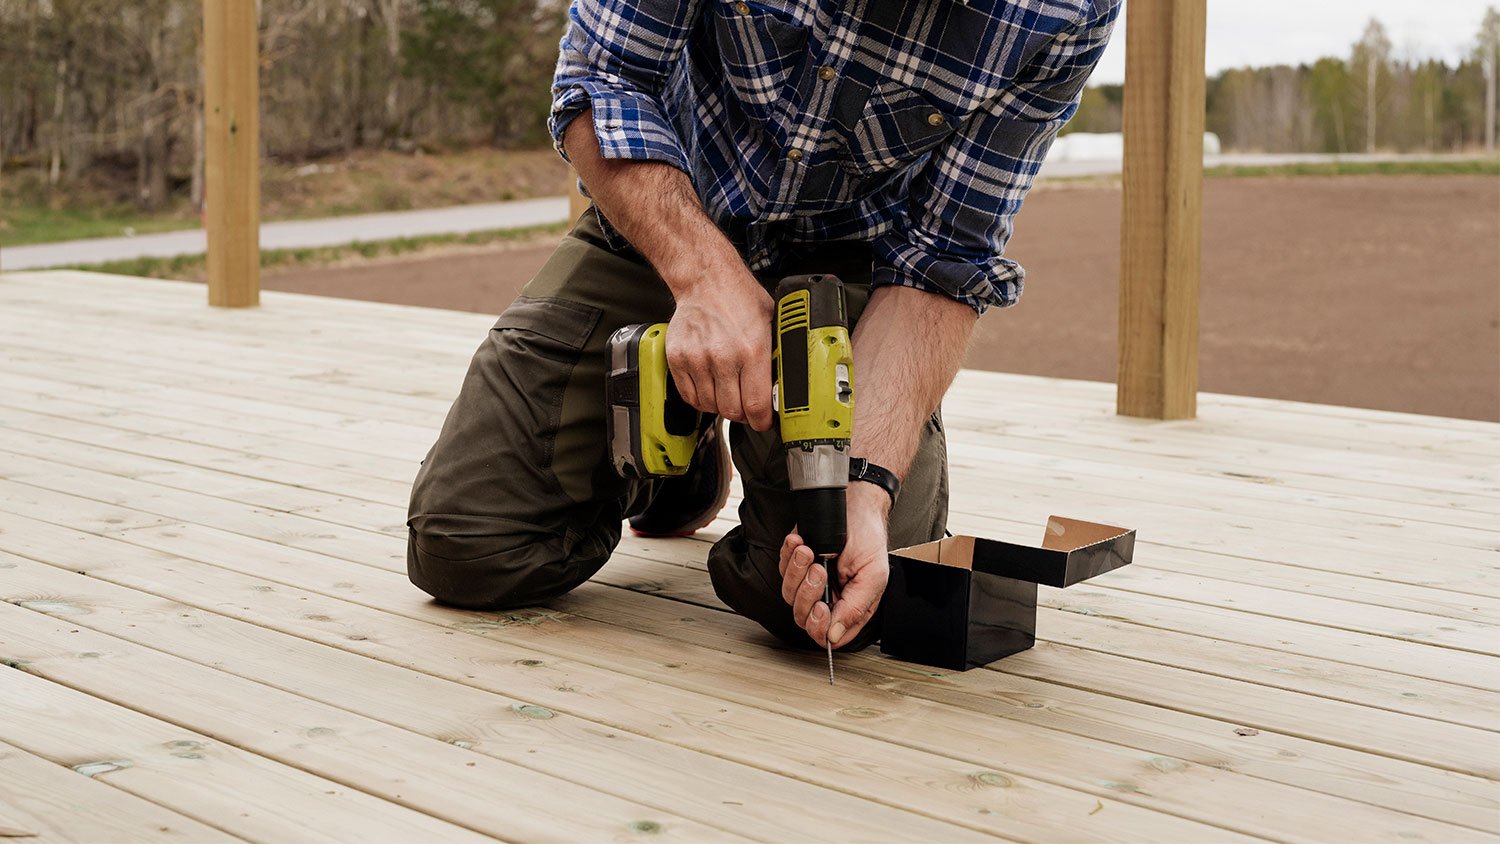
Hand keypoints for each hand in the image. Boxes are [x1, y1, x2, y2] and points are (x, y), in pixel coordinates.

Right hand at [665, 270, 774, 431]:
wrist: (706, 280)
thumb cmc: (739, 298)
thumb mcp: (771, 323)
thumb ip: (776, 355)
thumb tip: (785, 384)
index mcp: (751, 350)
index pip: (756, 405)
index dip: (761, 421)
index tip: (763, 422)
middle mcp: (723, 358)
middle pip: (732, 411)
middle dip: (742, 413)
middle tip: (746, 405)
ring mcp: (698, 359)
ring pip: (710, 407)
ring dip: (720, 406)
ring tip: (728, 392)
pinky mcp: (678, 359)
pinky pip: (689, 396)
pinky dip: (700, 398)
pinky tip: (710, 387)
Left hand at [778, 483, 890, 648]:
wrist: (856, 504)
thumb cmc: (868, 538)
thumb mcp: (873, 575)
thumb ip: (855, 609)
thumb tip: (834, 636)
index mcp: (850, 607)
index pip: (828, 635)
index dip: (820, 627)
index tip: (822, 607)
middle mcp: (828, 598)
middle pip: (803, 617)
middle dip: (808, 593)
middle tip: (820, 570)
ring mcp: (810, 582)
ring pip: (789, 594)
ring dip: (797, 571)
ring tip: (810, 552)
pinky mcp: (796, 564)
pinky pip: (782, 569)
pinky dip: (788, 555)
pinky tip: (800, 543)